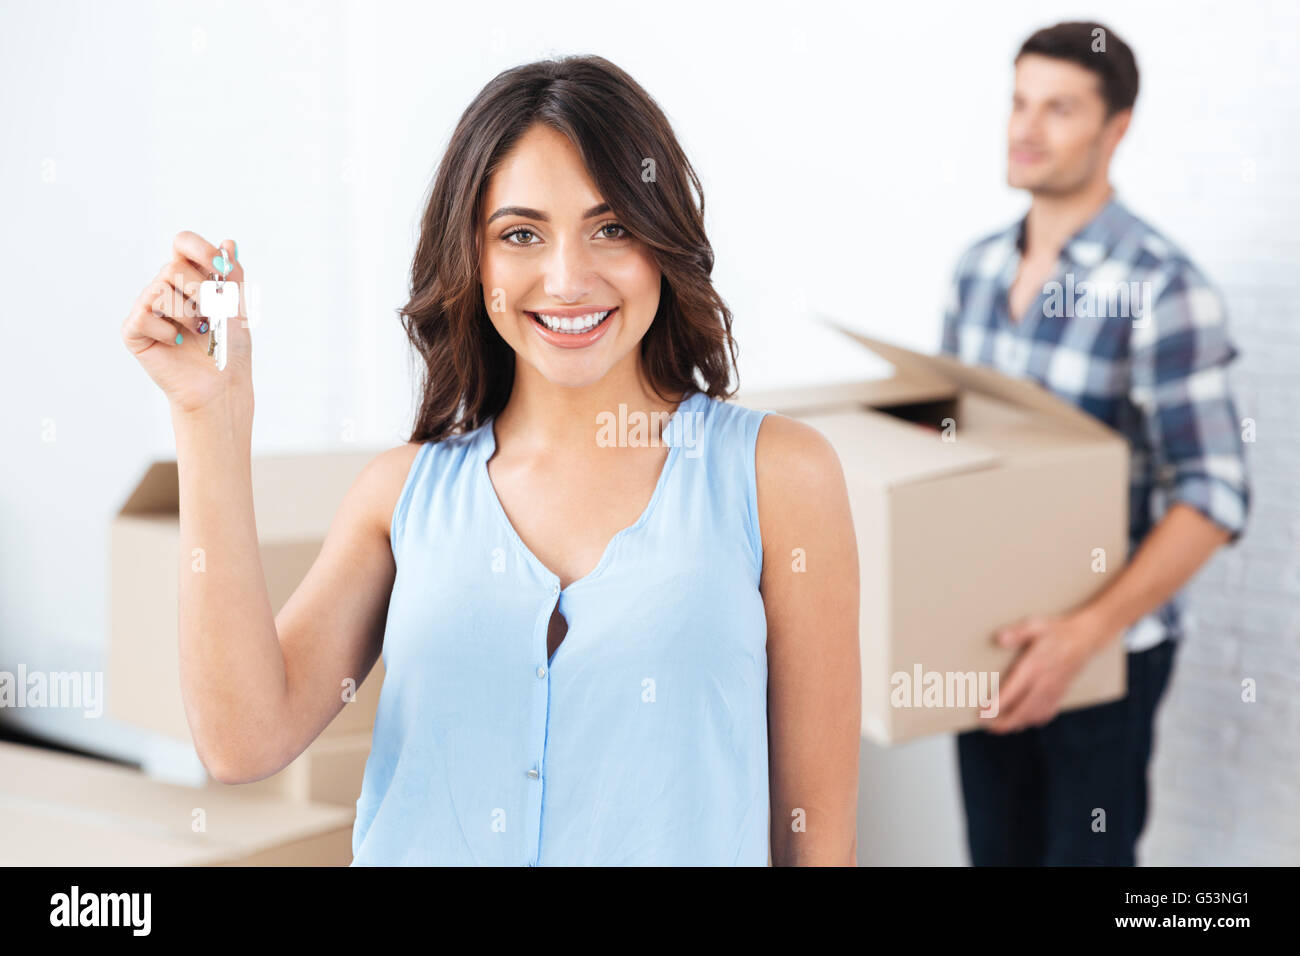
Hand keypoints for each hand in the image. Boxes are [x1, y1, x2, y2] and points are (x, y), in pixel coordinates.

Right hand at [121, 231, 251, 414]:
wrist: (222, 383)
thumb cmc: (229, 346)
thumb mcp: (238, 306)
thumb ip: (233, 276)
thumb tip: (229, 244)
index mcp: (188, 277)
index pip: (183, 243)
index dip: (200, 250)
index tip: (220, 269)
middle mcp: (164, 287)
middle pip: (173, 267)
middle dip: (202, 292)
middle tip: (213, 315)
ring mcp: (146, 308)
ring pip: (161, 291)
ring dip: (190, 314)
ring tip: (200, 331)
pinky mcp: (133, 331)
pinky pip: (145, 317)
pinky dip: (169, 332)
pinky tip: (178, 343)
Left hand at [983, 611, 1112, 733]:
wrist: (1086, 637)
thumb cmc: (1057, 631)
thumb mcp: (1036, 625)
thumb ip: (1017, 633)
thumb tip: (999, 639)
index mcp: (1035, 666)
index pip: (1012, 691)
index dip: (997, 705)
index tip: (982, 713)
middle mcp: (1044, 682)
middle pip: (1022, 710)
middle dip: (1004, 722)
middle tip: (985, 726)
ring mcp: (1054, 690)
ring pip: (1035, 715)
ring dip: (1017, 724)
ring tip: (1000, 727)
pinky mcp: (1061, 693)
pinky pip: (1048, 713)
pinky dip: (1034, 720)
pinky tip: (1024, 722)